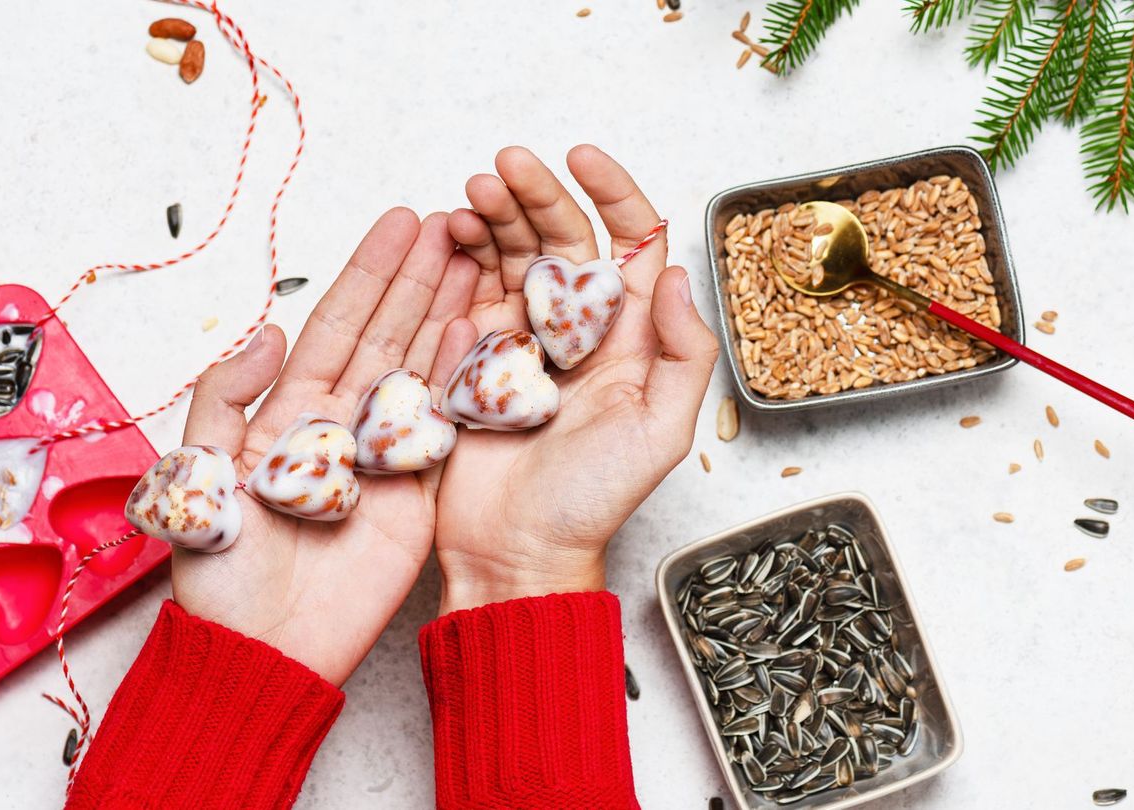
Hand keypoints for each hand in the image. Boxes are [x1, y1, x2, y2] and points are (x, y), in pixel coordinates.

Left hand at [173, 209, 476, 684]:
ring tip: (480, 259)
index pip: (336, 325)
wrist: (264, 647)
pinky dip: (465, 379)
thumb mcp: (200, 471)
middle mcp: (341, 423)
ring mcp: (384, 456)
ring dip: (449, 313)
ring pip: (421, 369)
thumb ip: (226, 396)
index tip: (401, 224)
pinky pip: (445, 427)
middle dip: (420, 277)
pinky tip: (484, 331)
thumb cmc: (222, 570)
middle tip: (455, 221)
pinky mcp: (417, 495)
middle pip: (387, 334)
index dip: (369, 273)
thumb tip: (268, 331)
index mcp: (288, 411)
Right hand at [435, 145, 719, 613]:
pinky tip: (452, 231)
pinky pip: (468, 292)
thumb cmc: (592, 501)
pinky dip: (460, 256)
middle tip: (505, 164)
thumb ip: (681, 352)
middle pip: (562, 237)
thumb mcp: (661, 431)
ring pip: (512, 256)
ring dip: (495, 215)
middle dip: (536, 193)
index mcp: (628, 337)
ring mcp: (523, 341)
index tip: (582, 159)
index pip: (628, 245)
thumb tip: (675, 274)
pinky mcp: (474, 358)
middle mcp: (578, 329)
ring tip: (472, 192)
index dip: (611, 194)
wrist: (516, 550)